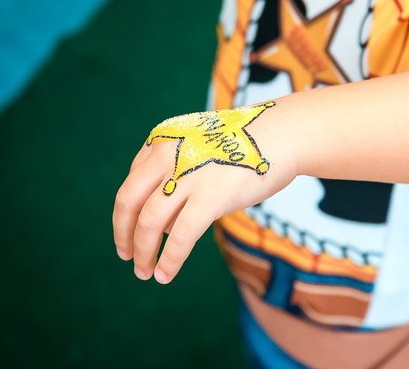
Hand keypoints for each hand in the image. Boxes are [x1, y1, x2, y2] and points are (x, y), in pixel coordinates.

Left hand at [112, 103, 284, 282]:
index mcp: (164, 140)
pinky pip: (181, 237)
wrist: (284, 134)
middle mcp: (168, 155)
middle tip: (126, 255)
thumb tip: (164, 227)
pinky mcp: (210, 197)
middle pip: (128, 201)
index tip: (130, 230)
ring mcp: (188, 176)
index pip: (133, 181)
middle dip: (123, 233)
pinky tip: (164, 275)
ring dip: (143, 252)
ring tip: (144, 271)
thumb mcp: (203, 149)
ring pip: (149, 223)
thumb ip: (179, 179)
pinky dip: (169, 259)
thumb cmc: (248, 144)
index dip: (127, 211)